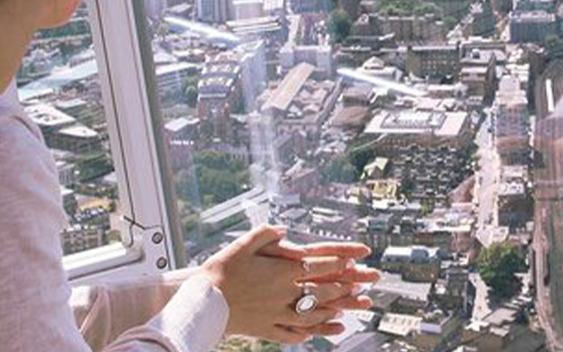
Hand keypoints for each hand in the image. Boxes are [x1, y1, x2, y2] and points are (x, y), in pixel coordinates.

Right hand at [198, 225, 376, 343]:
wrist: (201, 302)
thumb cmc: (220, 271)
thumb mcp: (243, 244)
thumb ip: (266, 233)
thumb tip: (284, 229)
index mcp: (282, 271)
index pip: (318, 265)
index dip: (338, 262)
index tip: (354, 261)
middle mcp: (284, 294)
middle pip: (321, 291)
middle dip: (343, 288)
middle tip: (360, 287)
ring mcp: (276, 313)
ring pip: (311, 314)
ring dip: (330, 312)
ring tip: (345, 312)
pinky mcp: (265, 328)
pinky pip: (291, 333)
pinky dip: (305, 333)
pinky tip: (313, 333)